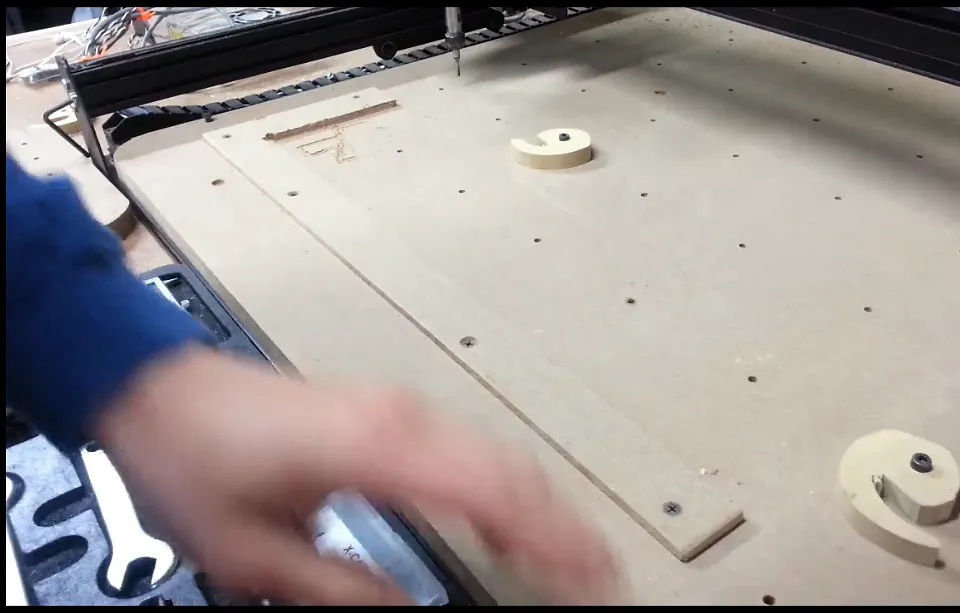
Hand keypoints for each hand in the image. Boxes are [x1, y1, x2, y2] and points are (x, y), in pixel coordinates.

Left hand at [91, 345, 621, 604]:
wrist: (159, 388)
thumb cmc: (196, 457)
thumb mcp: (258, 553)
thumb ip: (345, 590)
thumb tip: (410, 611)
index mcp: (378, 447)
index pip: (495, 491)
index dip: (552, 539)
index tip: (589, 578)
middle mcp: (402, 419)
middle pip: (514, 470)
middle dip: (566, 528)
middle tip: (601, 579)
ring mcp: (401, 410)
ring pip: (502, 455)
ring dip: (545, 507)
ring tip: (575, 557)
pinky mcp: (391, 414)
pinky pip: (474, 449)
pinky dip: (510, 487)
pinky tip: (518, 517)